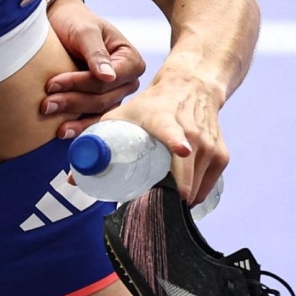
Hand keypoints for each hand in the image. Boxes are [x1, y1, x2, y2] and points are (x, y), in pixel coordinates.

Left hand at [43, 0, 145, 136]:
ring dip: (73, 116)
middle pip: (102, 99)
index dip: (80, 83)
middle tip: (45, 104)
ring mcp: (115, 94)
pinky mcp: (100, 103)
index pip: (107, 80)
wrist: (61, 21)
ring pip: (97, 111)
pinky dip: (78, 125)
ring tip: (49, 116)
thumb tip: (108, 77)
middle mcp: (127, 81)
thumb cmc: (74, 22)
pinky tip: (61, 132)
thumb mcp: (85, 31)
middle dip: (72, 102)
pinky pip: (93, 118)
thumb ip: (96, 52)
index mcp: (130, 60)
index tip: (52, 83)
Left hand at [103, 70, 228, 205]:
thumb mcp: (122, 115)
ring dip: (179, 197)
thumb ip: (96, 142)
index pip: (172, 132)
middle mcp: (191, 133)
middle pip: (185, 170)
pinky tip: (180, 196)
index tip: (180, 150)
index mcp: (164, 121)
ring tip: (160, 201)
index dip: (175, 142)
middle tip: (148, 207)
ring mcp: (209, 144)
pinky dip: (194, 193)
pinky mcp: (221, 155)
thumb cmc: (152, 105)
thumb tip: (73, 178)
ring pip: (196, 184)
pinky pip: (207, 184)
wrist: (192, 88)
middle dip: (168, 194)